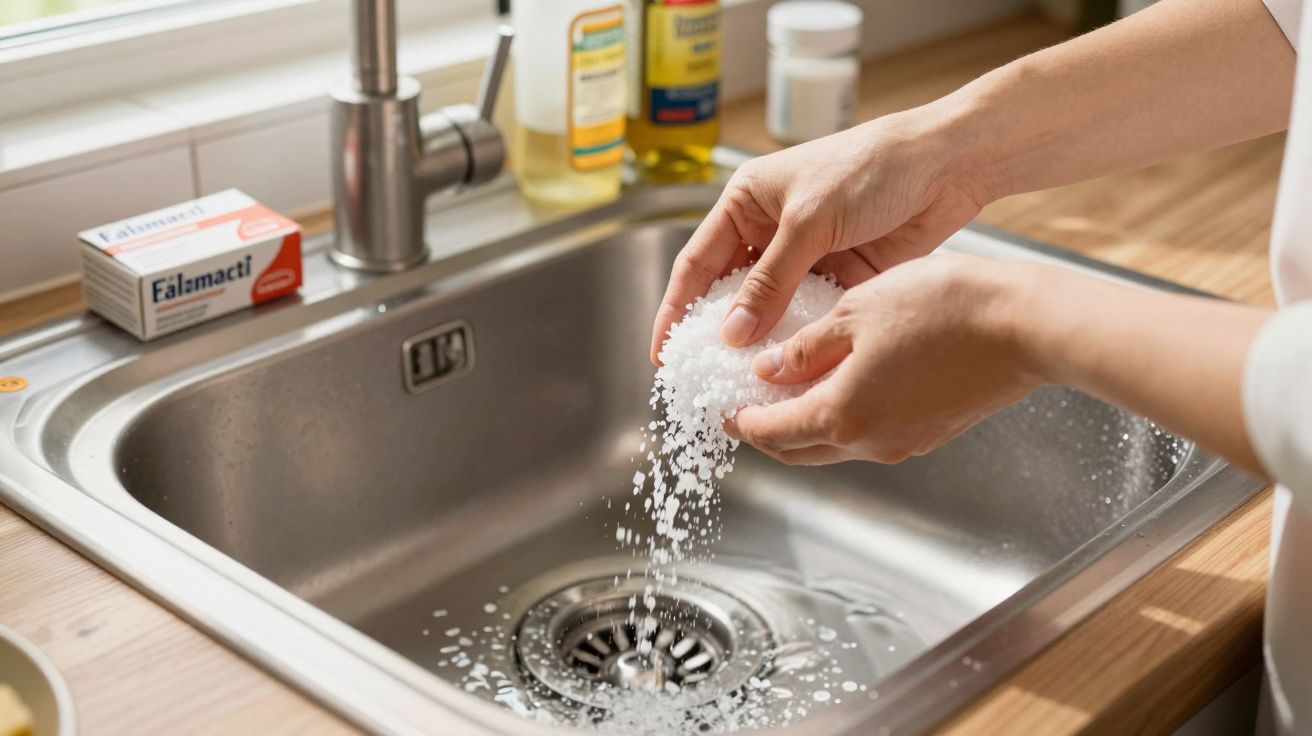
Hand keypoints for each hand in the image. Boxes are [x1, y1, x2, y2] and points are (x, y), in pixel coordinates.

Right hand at [649, 110, 993, 363]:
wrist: (945, 165)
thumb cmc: (871, 167)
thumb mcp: (809, 222)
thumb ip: (771, 282)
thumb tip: (733, 333)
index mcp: (745, 204)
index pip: (697, 265)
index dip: (676, 311)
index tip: (665, 354)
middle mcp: (769, 232)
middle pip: (730, 294)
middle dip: (717, 335)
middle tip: (702, 379)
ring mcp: (805, 258)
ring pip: (770, 312)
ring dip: (761, 345)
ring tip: (745, 385)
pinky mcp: (840, 278)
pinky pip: (809, 319)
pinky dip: (800, 343)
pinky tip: (793, 372)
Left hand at [725, 255, 1042, 464]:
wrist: (1026, 326)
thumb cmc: (943, 309)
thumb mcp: (855, 312)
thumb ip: (804, 348)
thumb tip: (767, 369)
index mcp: (841, 414)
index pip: (770, 432)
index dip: (739, 420)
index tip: (720, 407)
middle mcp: (870, 441)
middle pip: (799, 449)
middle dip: (766, 431)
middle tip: (745, 405)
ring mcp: (905, 442)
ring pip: (836, 443)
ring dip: (805, 424)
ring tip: (788, 389)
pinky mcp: (931, 431)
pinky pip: (870, 432)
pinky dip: (843, 417)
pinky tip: (840, 383)